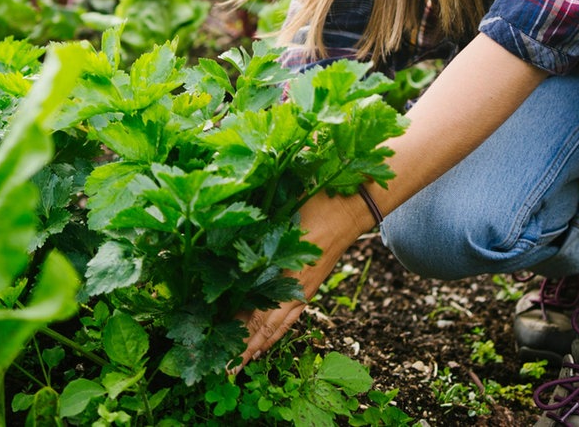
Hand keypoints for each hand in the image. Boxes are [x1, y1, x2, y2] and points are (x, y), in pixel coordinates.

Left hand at [235, 190, 370, 365]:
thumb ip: (259, 245)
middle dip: (248, 351)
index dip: (243, 341)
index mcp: (288, 279)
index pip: (261, 320)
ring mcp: (306, 288)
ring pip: (282, 324)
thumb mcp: (282, 224)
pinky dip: (279, 328)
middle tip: (230, 371)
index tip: (228, 359)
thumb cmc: (315, 208)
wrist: (350, 207)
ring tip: (248, 358)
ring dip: (263, 343)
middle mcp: (297, 291)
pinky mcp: (311, 283)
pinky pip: (292, 314)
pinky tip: (272, 332)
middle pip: (268, 329)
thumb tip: (231, 264)